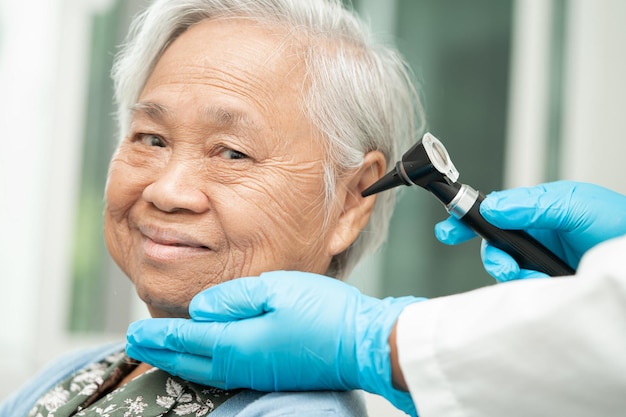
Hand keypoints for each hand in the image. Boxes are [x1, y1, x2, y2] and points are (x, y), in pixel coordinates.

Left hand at [126, 271, 422, 414]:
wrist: (363, 344)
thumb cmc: (325, 313)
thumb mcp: (277, 290)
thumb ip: (234, 298)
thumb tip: (201, 307)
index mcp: (240, 342)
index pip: (187, 340)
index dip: (158, 337)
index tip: (130, 334)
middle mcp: (243, 364)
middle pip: (191, 361)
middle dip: (160, 352)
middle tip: (134, 344)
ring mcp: (258, 372)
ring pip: (206, 370)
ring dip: (179, 361)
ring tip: (162, 351)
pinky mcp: (272, 373)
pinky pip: (224, 372)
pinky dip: (203, 365)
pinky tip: (205, 358)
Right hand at [435, 181, 625, 280]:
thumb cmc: (618, 223)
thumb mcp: (574, 204)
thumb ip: (532, 204)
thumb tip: (492, 209)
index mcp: (535, 211)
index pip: (492, 213)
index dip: (466, 220)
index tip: (446, 232)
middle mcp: (534, 237)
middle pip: (493, 246)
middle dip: (493, 257)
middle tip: (504, 265)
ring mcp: (540, 263)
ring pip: (506, 270)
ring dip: (513, 275)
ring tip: (534, 277)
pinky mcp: (548, 285)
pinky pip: (523, 289)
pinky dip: (529, 289)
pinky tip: (547, 287)